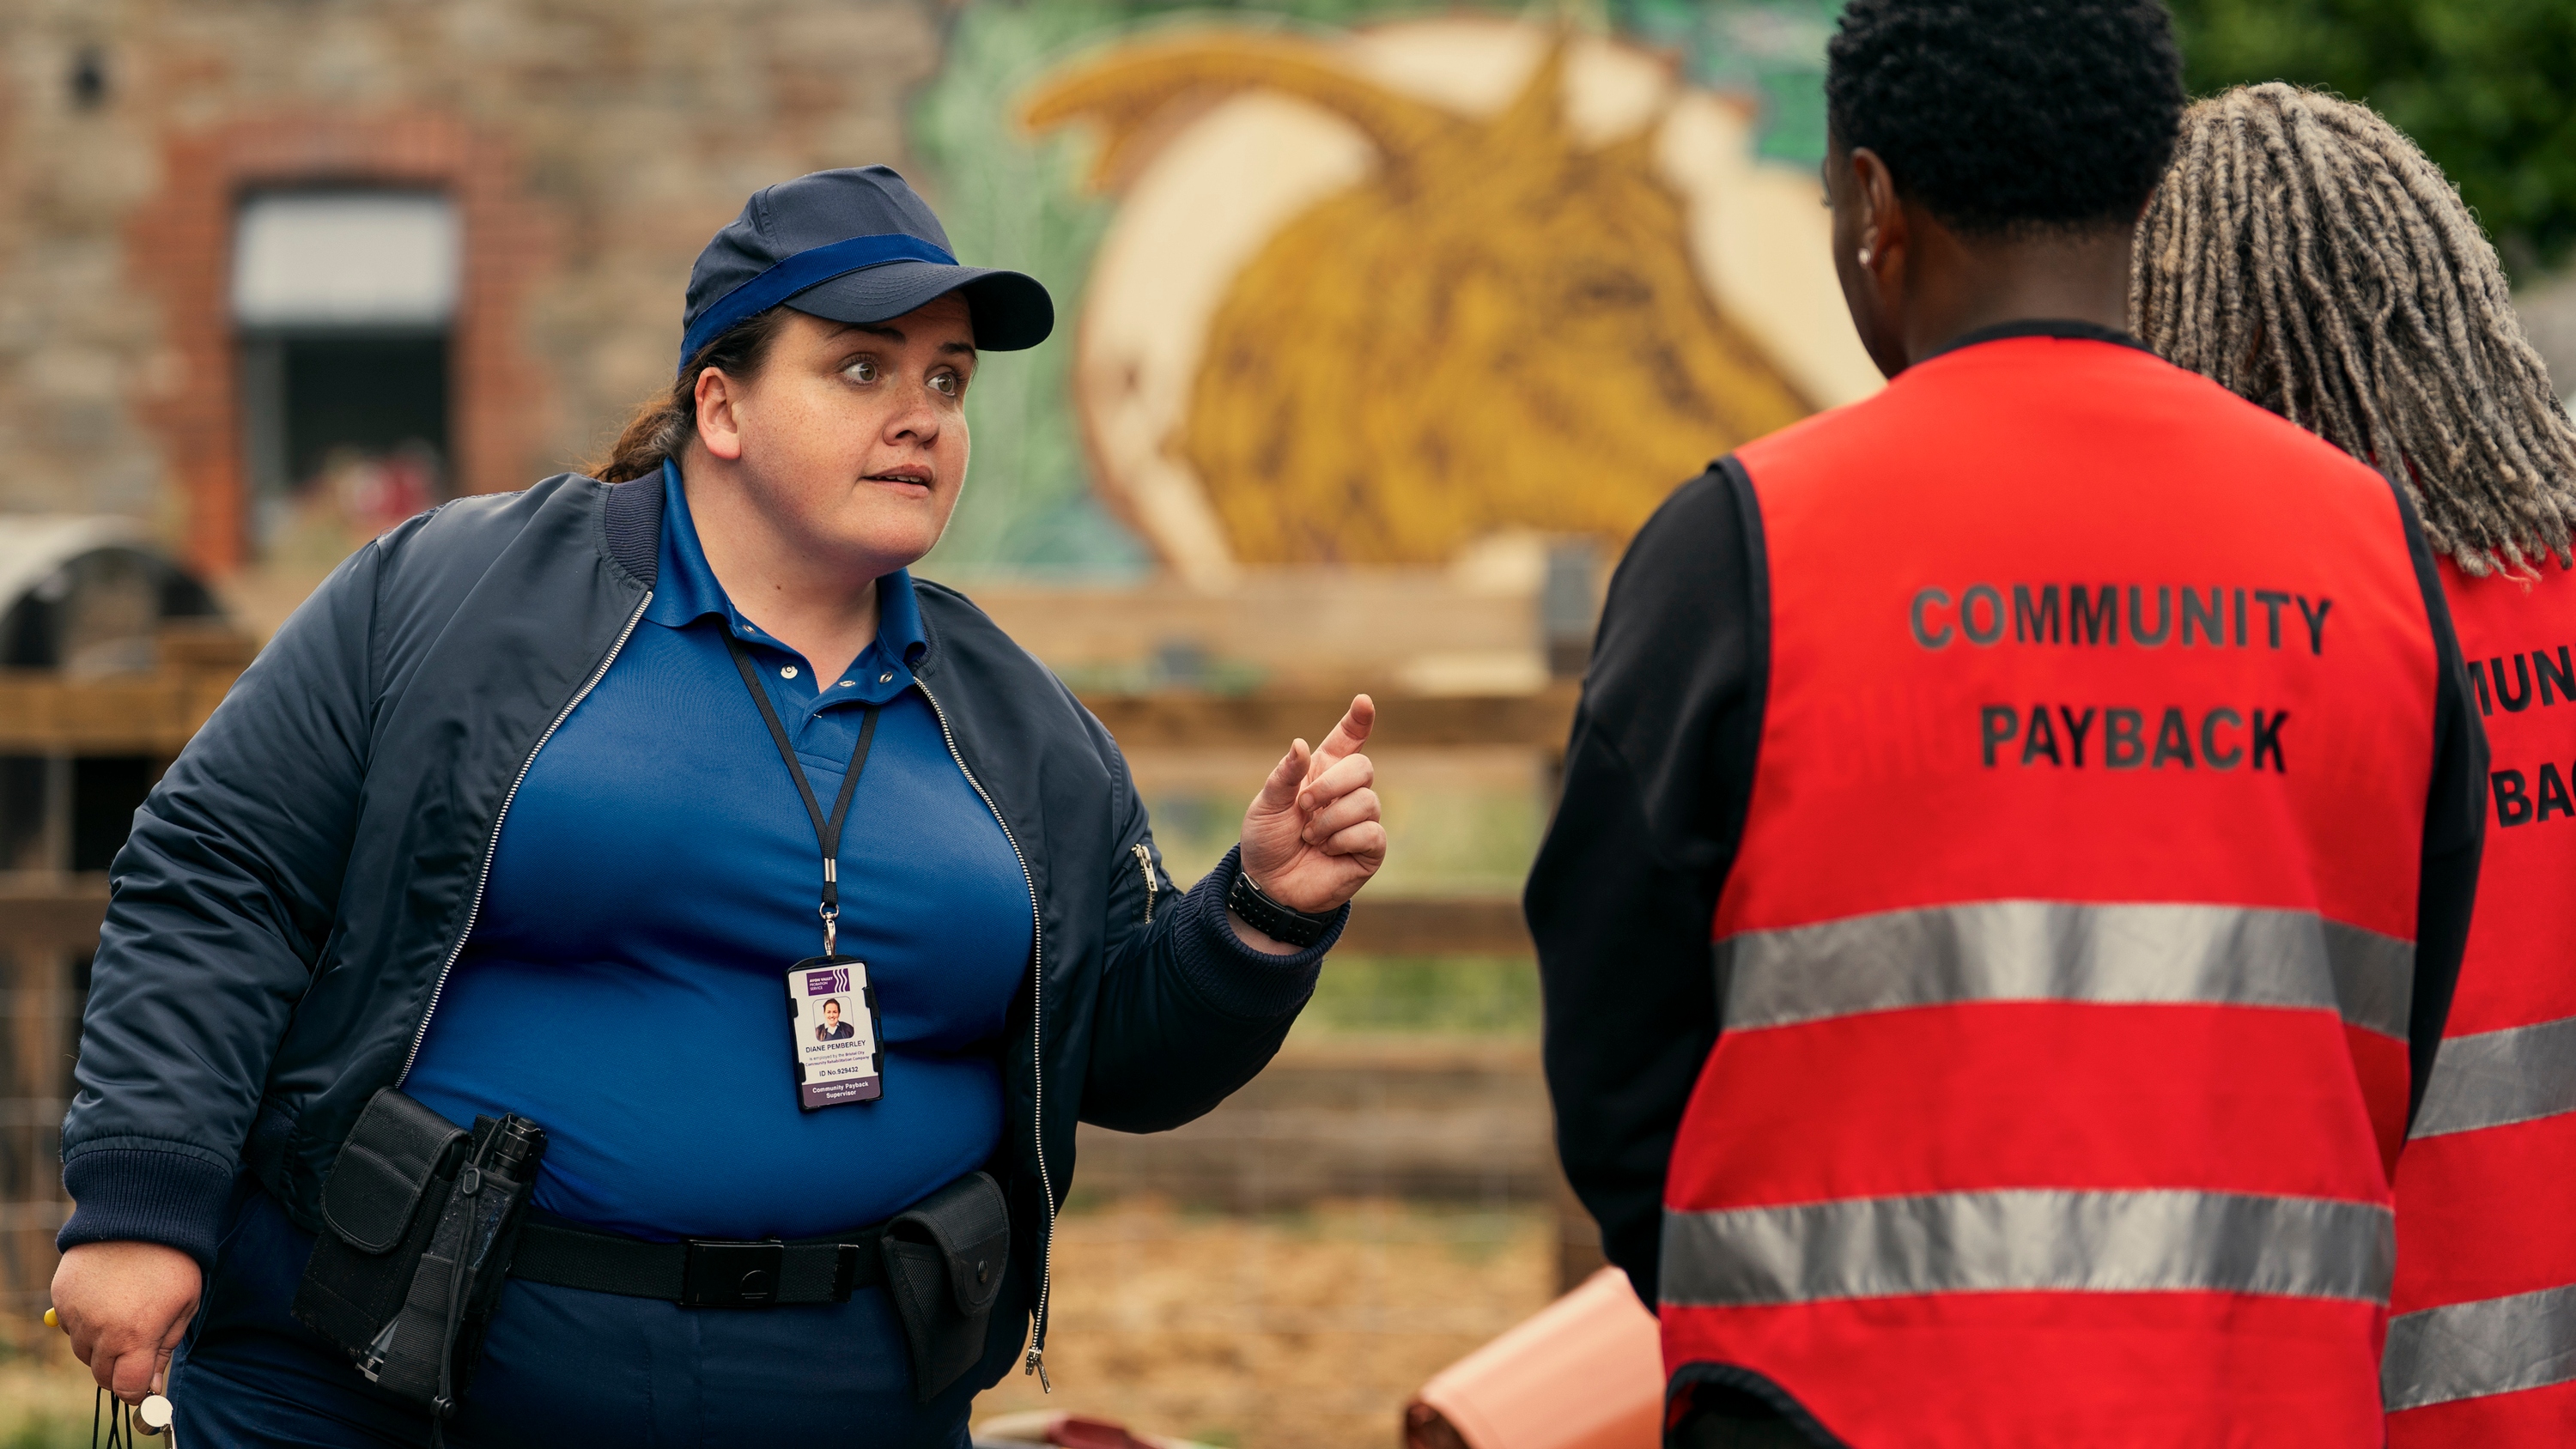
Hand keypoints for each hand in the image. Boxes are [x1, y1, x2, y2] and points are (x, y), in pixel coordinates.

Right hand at [52, 1241, 200, 1404]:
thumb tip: (150, 1384)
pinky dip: (85, 1322)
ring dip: (101, 1346)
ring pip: (83, 1351)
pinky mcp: (61, 1297)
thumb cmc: (172, 1262)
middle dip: (120, 1369)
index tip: (144, 1383)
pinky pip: (69, 1326)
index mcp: (135, 1336)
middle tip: (139, 1346)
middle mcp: (100, 1330)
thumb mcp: (184, 1306)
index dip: (136, 1390)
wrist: (142, 1215)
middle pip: (102, 1374)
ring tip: (124, 1313)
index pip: (125, 1387)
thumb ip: (164, 1349)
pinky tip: (106, 1298)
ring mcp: (76, 1314)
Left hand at [1239, 694, 1384, 923]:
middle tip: (1304, 807)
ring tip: (1311, 837)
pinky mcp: (1370, 849)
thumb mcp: (1265, 806)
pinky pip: (1371, 832)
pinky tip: (1327, 850)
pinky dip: (1342, 839)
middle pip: (1363, 767)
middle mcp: (1345, 793)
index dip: (1358, 720)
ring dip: (1331, 820)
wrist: (1270, 887)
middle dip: (1331, 785)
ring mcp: (1361, 820)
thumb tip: (1300, 744)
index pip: (1347, 740)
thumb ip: (1284, 776)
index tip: (1363, 702)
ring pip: (1367, 801)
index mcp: (1321, 773)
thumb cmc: (1267, 842)